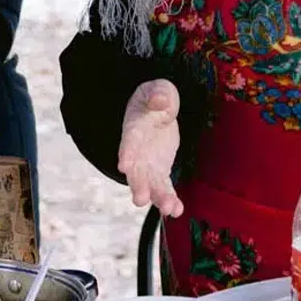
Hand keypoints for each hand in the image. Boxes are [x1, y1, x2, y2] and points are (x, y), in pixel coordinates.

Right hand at [119, 79, 184, 215]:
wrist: (155, 112)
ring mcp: (147, 165)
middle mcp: (136, 151)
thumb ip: (159, 94)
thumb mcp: (158, 90)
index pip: (129, 141)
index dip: (126, 152)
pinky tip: (176, 211)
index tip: (124, 165)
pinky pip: (164, 188)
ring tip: (169, 210)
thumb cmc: (155, 99)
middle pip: (135, 170)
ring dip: (158, 198)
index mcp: (134, 128)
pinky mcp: (159, 172)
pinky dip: (169, 200)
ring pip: (150, 185)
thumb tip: (161, 101)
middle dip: (138, 185)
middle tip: (141, 199)